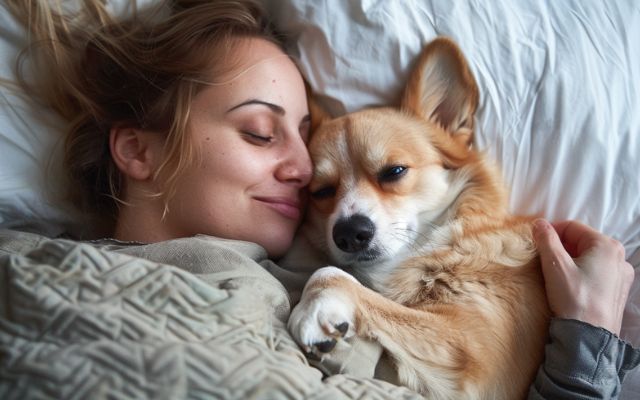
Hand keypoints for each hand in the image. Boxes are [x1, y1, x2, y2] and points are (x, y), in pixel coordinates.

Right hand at [533, 219, 634, 334]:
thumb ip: (546, 240)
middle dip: (561, 247)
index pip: (572, 227)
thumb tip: (539, 223)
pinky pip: (597, 272)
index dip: (550, 232)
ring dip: (570, 260)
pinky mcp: (618, 290)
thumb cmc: (574, 298)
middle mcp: (619, 257)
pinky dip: (581, 272)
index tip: (535, 243)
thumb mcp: (555, 265)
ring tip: (555, 274)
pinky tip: (571, 285)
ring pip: (589, 257)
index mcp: (606, 245)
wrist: (590, 337)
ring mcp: (621, 275)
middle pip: (581, 241)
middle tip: (543, 260)